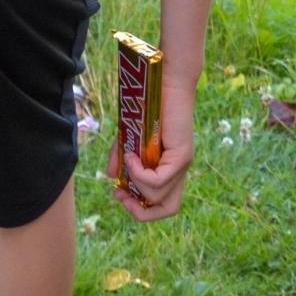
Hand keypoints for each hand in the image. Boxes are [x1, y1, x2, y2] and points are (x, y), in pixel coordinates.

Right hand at [109, 80, 195, 221]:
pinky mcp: (182, 156)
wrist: (164, 84)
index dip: (141, 209)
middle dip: (142, 211)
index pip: (162, 204)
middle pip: (168, 209)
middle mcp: (179, 170)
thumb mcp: (128, 139)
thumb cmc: (147, 108)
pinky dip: (140, 173)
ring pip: (158, 195)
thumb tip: (112, 178)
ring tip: (127, 160)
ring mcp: (183, 164)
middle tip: (121, 196)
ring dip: (136, 182)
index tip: (119, 194)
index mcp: (169, 169)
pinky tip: (131, 156)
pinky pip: (158, 181)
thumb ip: (122, 159)